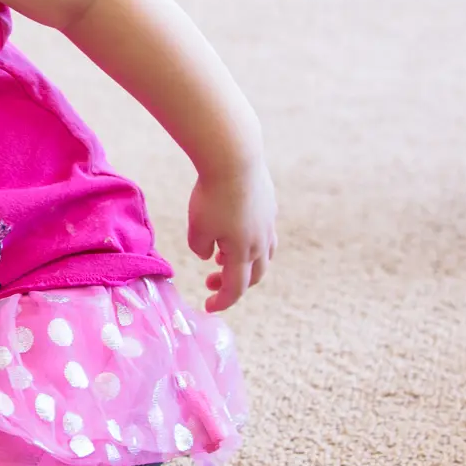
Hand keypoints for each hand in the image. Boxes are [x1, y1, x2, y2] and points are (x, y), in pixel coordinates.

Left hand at [187, 163, 276, 312]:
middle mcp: (261, 242)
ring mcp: (268, 222)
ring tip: (222, 257)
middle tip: (211, 281)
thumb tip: (209, 254)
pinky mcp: (269, 204)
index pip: (236, 287)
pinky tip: (234, 228)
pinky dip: (250, 240)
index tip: (209, 306)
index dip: (223, 300)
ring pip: (263, 253)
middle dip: (233, 283)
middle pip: (254, 274)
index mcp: (242, 253)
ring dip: (245, 262)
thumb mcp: (197, 228)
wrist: (235, 160)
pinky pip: (263, 232)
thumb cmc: (212, 197)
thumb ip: (200, 247)